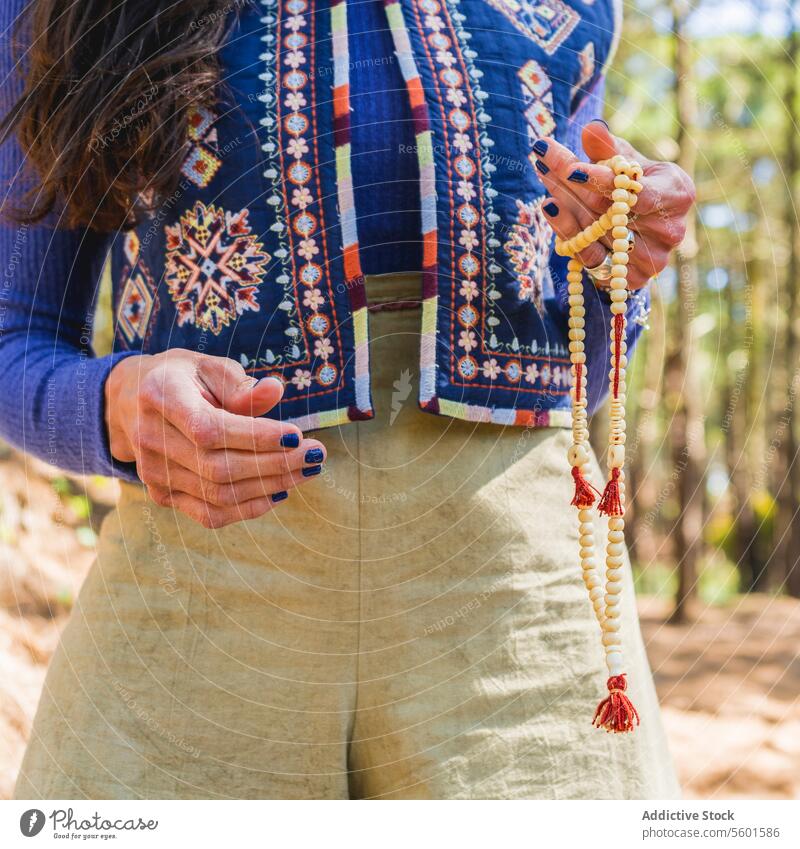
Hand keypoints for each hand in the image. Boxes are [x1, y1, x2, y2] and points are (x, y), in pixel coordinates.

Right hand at [105, 350, 325, 527]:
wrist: (135, 402)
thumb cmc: (186, 379)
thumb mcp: (210, 367)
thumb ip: (240, 384)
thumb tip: (274, 391)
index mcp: (159, 397)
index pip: (210, 429)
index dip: (256, 437)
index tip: (297, 434)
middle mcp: (150, 439)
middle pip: (218, 467)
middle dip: (275, 464)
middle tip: (316, 454)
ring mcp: (153, 473)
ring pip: (219, 494)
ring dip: (270, 486)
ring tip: (307, 469)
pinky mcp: (162, 495)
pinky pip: (210, 514)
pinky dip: (249, 508)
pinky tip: (280, 491)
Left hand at [532, 120, 695, 287]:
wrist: (642, 229)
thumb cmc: (635, 186)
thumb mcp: (625, 162)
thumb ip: (609, 147)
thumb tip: (592, 129)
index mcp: (678, 193)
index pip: (635, 190)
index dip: (600, 178)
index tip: (568, 166)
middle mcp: (671, 230)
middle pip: (609, 210)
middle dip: (571, 183)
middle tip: (543, 161)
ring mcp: (652, 259)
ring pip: (596, 234)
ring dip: (564, 208)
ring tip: (543, 182)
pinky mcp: (631, 279)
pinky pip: (591, 258)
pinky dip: (567, 233)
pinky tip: (550, 209)